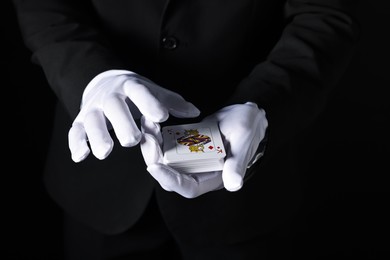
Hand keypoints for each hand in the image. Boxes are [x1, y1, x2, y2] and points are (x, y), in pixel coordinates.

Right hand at [68, 70, 199, 161]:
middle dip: (122, 123)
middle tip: (133, 140)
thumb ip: (172, 102)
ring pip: (92, 120)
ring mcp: (93, 108)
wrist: (104, 82)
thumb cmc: (134, 92)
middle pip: (114, 107)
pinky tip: (80, 156)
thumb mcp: (153, 91)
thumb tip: (194, 112)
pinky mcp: (80, 120)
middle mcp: (110, 96)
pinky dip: (76, 143)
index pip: (140, 92)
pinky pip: (74, 131)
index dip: (150, 103)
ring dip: (97, 136)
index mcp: (130, 87)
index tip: (161, 116)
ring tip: (105, 153)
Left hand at [140, 102, 267, 197]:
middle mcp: (198, 171)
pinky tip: (152, 120)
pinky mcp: (184, 145)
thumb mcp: (244, 143)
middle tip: (147, 138)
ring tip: (147, 124)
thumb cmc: (249, 129)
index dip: (171, 180)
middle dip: (154, 158)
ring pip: (164, 158)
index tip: (155, 166)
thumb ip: (237, 164)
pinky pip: (167, 144)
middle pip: (169, 174)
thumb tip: (234, 185)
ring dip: (152, 144)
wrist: (245, 114)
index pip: (188, 187)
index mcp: (213, 178)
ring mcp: (190, 158)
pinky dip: (158, 134)